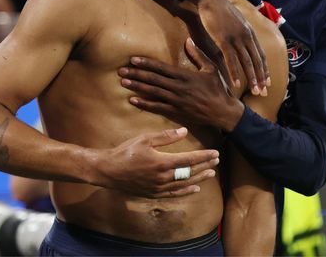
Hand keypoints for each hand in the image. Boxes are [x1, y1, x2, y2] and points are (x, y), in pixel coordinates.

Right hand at [92, 127, 219, 197]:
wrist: (108, 171)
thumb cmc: (125, 152)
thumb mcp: (145, 139)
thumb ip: (166, 137)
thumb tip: (184, 131)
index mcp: (162, 162)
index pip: (189, 159)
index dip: (204, 156)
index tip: (215, 153)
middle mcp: (163, 178)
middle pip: (190, 172)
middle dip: (205, 166)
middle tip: (217, 161)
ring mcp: (159, 188)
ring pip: (184, 184)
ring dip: (199, 179)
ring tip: (211, 174)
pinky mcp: (153, 194)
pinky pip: (174, 194)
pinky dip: (186, 191)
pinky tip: (195, 189)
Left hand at [120, 38, 246, 131]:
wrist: (222, 111)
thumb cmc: (218, 88)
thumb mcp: (211, 69)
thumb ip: (198, 55)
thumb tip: (188, 41)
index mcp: (186, 75)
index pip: (162, 68)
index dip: (147, 63)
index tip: (134, 59)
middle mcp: (178, 87)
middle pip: (153, 79)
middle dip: (136, 74)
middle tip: (121, 70)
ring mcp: (176, 101)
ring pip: (152, 92)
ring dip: (137, 87)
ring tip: (123, 82)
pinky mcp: (176, 112)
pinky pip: (157, 107)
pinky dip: (144, 104)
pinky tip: (132, 100)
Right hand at [191, 0, 268, 94]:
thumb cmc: (221, 11)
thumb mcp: (236, 23)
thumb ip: (241, 35)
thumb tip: (241, 46)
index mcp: (250, 33)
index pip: (261, 55)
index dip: (265, 70)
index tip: (268, 82)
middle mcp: (246, 36)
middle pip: (257, 60)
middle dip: (261, 78)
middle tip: (264, 92)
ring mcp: (236, 38)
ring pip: (246, 62)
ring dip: (251, 78)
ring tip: (254, 91)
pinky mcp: (223, 39)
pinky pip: (231, 59)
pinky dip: (234, 72)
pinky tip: (236, 83)